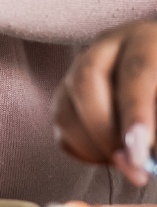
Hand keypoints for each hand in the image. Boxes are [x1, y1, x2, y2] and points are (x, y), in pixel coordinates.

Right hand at [54, 21, 156, 185]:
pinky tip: (112, 155)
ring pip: (65, 107)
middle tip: (130, 166)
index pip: (136, 71)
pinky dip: (83, 149)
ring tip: (127, 164)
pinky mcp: (67, 91)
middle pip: (86, 80)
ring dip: (93, 145)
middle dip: (104, 130)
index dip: (135, 113)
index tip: (139, 154)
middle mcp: (107, 47)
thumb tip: (142, 157)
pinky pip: (61, 125)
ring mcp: (79, 66)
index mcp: (146, 40)